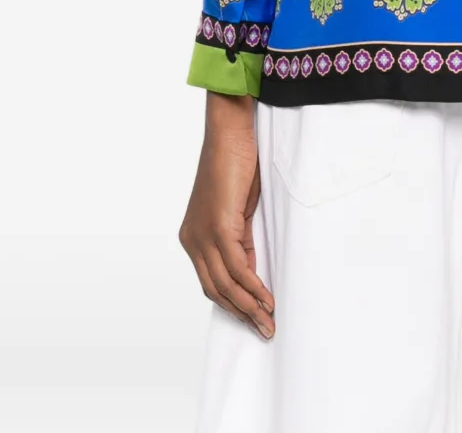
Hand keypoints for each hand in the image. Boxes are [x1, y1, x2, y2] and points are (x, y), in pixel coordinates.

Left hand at [179, 93, 275, 338]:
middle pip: (214, 290)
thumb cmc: (237, 163)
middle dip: (241, 313)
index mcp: (193, 235)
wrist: (231, 132)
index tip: (254, 317)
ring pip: (224, 284)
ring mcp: (202, 234)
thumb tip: (251, 269)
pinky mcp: (217, 227)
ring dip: (249, 307)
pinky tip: (267, 298)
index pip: (211, 281)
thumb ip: (241, 239)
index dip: (233, 302)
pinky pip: (236, 267)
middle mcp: (192, 239)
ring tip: (269, 322)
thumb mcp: (239, 210)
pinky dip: (253, 287)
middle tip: (265, 329)